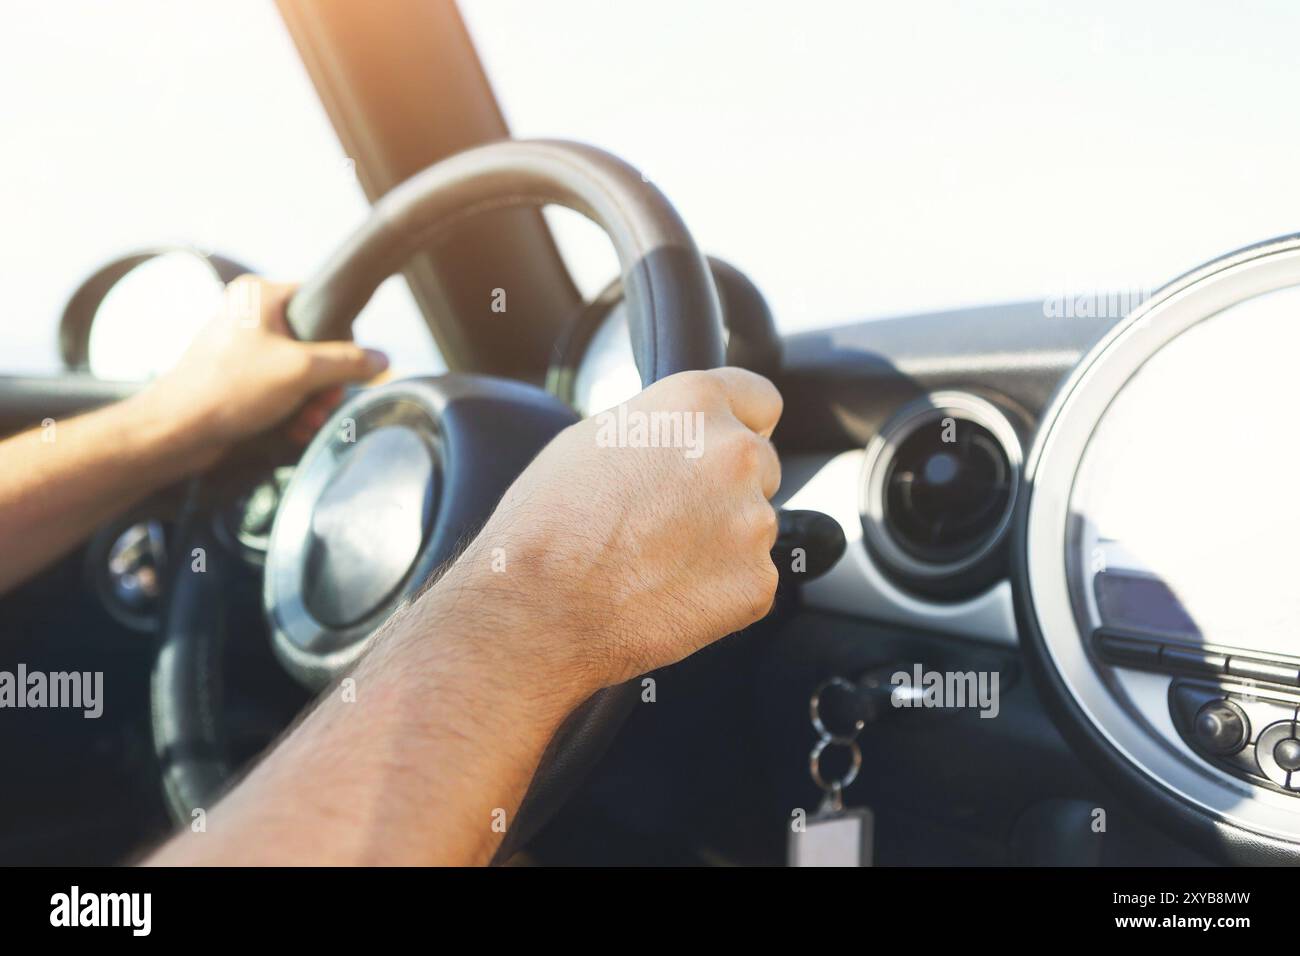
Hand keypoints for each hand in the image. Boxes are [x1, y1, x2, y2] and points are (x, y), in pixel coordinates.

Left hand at [147, 275, 387, 458]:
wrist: (176, 431)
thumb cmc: (228, 390)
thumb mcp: (301, 371)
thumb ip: (348, 362)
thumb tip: (383, 359)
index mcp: (261, 295)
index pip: (323, 304)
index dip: (342, 339)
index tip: (344, 370)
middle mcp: (252, 315)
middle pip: (316, 344)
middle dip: (325, 382)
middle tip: (322, 404)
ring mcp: (244, 346)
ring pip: (301, 370)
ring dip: (312, 401)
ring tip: (306, 422)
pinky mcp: (239, 376)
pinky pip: (281, 387)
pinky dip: (292, 408)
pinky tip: (293, 428)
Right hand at [435, 367, 782, 700]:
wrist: (538, 608)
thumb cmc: (547, 524)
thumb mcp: (592, 437)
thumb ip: (658, 425)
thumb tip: (679, 433)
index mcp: (694, 403)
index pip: (760, 399)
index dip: (742, 424)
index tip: (728, 445)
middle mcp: (734, 452)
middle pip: (760, 465)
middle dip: (727, 488)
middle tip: (670, 518)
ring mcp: (752, 520)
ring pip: (755, 526)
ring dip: (723, 541)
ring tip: (658, 560)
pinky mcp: (756, 581)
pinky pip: (750, 580)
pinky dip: (720, 591)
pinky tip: (669, 592)